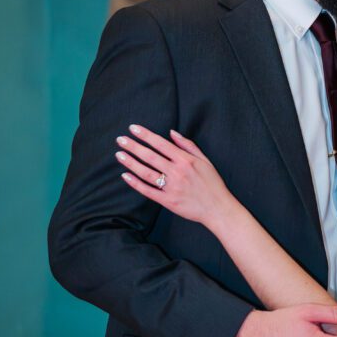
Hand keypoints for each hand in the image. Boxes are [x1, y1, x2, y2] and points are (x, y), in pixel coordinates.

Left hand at [116, 125, 232, 227]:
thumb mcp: (205, 160)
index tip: (133, 128)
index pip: (161, 144)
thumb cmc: (212, 183)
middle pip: (150, 156)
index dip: (145, 135)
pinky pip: (148, 191)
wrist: (218, 208)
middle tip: (120, 140)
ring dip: (131, 162)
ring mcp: (171, 187)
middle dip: (133, 146)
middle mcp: (177, 172)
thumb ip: (188, 145)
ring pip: (146, 172)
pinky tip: (125, 175)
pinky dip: (135, 183)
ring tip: (119, 154)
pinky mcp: (168, 201)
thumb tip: (172, 132)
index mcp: (186, 160)